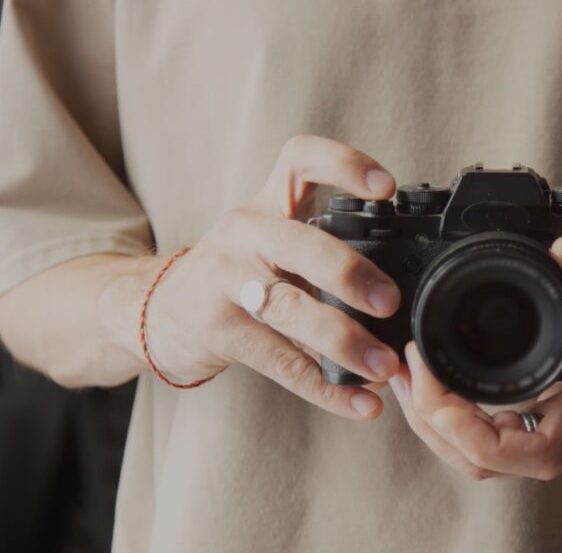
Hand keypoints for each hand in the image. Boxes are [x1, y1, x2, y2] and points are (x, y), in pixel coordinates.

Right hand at [132, 136, 401, 418]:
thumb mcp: (273, 242)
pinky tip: (360, 402)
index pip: (301, 159)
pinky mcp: (219, 331)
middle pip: (300, 243)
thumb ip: (327, 250)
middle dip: (350, 272)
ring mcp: (226, 282)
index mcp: (268, 203)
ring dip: (343, 341)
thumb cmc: (235, 272)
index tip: (387, 189)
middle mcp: (245, 233)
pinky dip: (326, 387)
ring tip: (383, 364)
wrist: (158, 310)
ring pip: (290, 309)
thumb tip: (404, 292)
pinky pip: (280, 362)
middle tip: (389, 302)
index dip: (345, 165)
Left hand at [388, 220, 561, 479]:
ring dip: (439, 423)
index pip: (526, 452)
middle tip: (403, 366)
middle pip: (488, 462)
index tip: (430, 380)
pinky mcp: (558, 421)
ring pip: (487, 457)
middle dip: (433, 423)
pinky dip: (458, 417)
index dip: (466, 430)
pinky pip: (497, 438)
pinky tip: (438, 382)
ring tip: (408, 372)